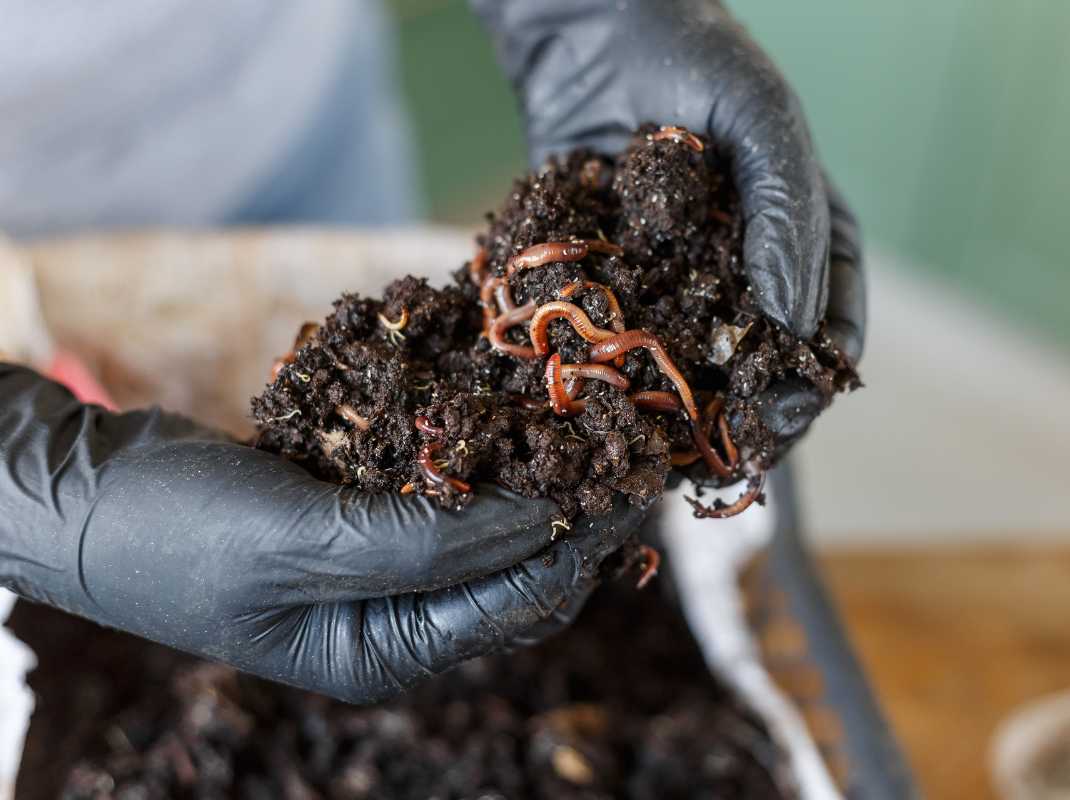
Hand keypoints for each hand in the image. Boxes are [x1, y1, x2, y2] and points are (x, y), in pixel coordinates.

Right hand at [0, 365, 639, 702]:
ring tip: (584, 417)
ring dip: (530, 471)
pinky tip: (505, 403)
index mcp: (384, 652)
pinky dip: (471, 449)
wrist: (79, 490)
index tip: (635, 479)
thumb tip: (539, 523)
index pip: (516, 601)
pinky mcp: (356, 512)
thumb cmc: (174, 533)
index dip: (581, 541)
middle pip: (514, 568)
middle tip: (628, 442)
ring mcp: (375, 564)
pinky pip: (436, 484)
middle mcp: (391, 618)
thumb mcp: (301, 543)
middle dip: (571, 509)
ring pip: (483, 522)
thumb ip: (424, 544)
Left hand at [472, 0, 864, 450]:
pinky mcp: (619, 285)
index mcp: (804, 240)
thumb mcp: (764, 125)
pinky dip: (625, 385)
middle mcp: (745, 274)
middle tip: (738, 453)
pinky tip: (616, 419)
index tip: (795, 410)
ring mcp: (680, 285)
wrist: (595, 36)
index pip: (827, 324)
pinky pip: (627, 343)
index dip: (816, 376)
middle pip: (761, 365)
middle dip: (754, 414)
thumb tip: (790, 323)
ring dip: (691, 420)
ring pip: (695, 369)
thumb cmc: (700, 64)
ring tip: (678, 459)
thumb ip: (789, 216)